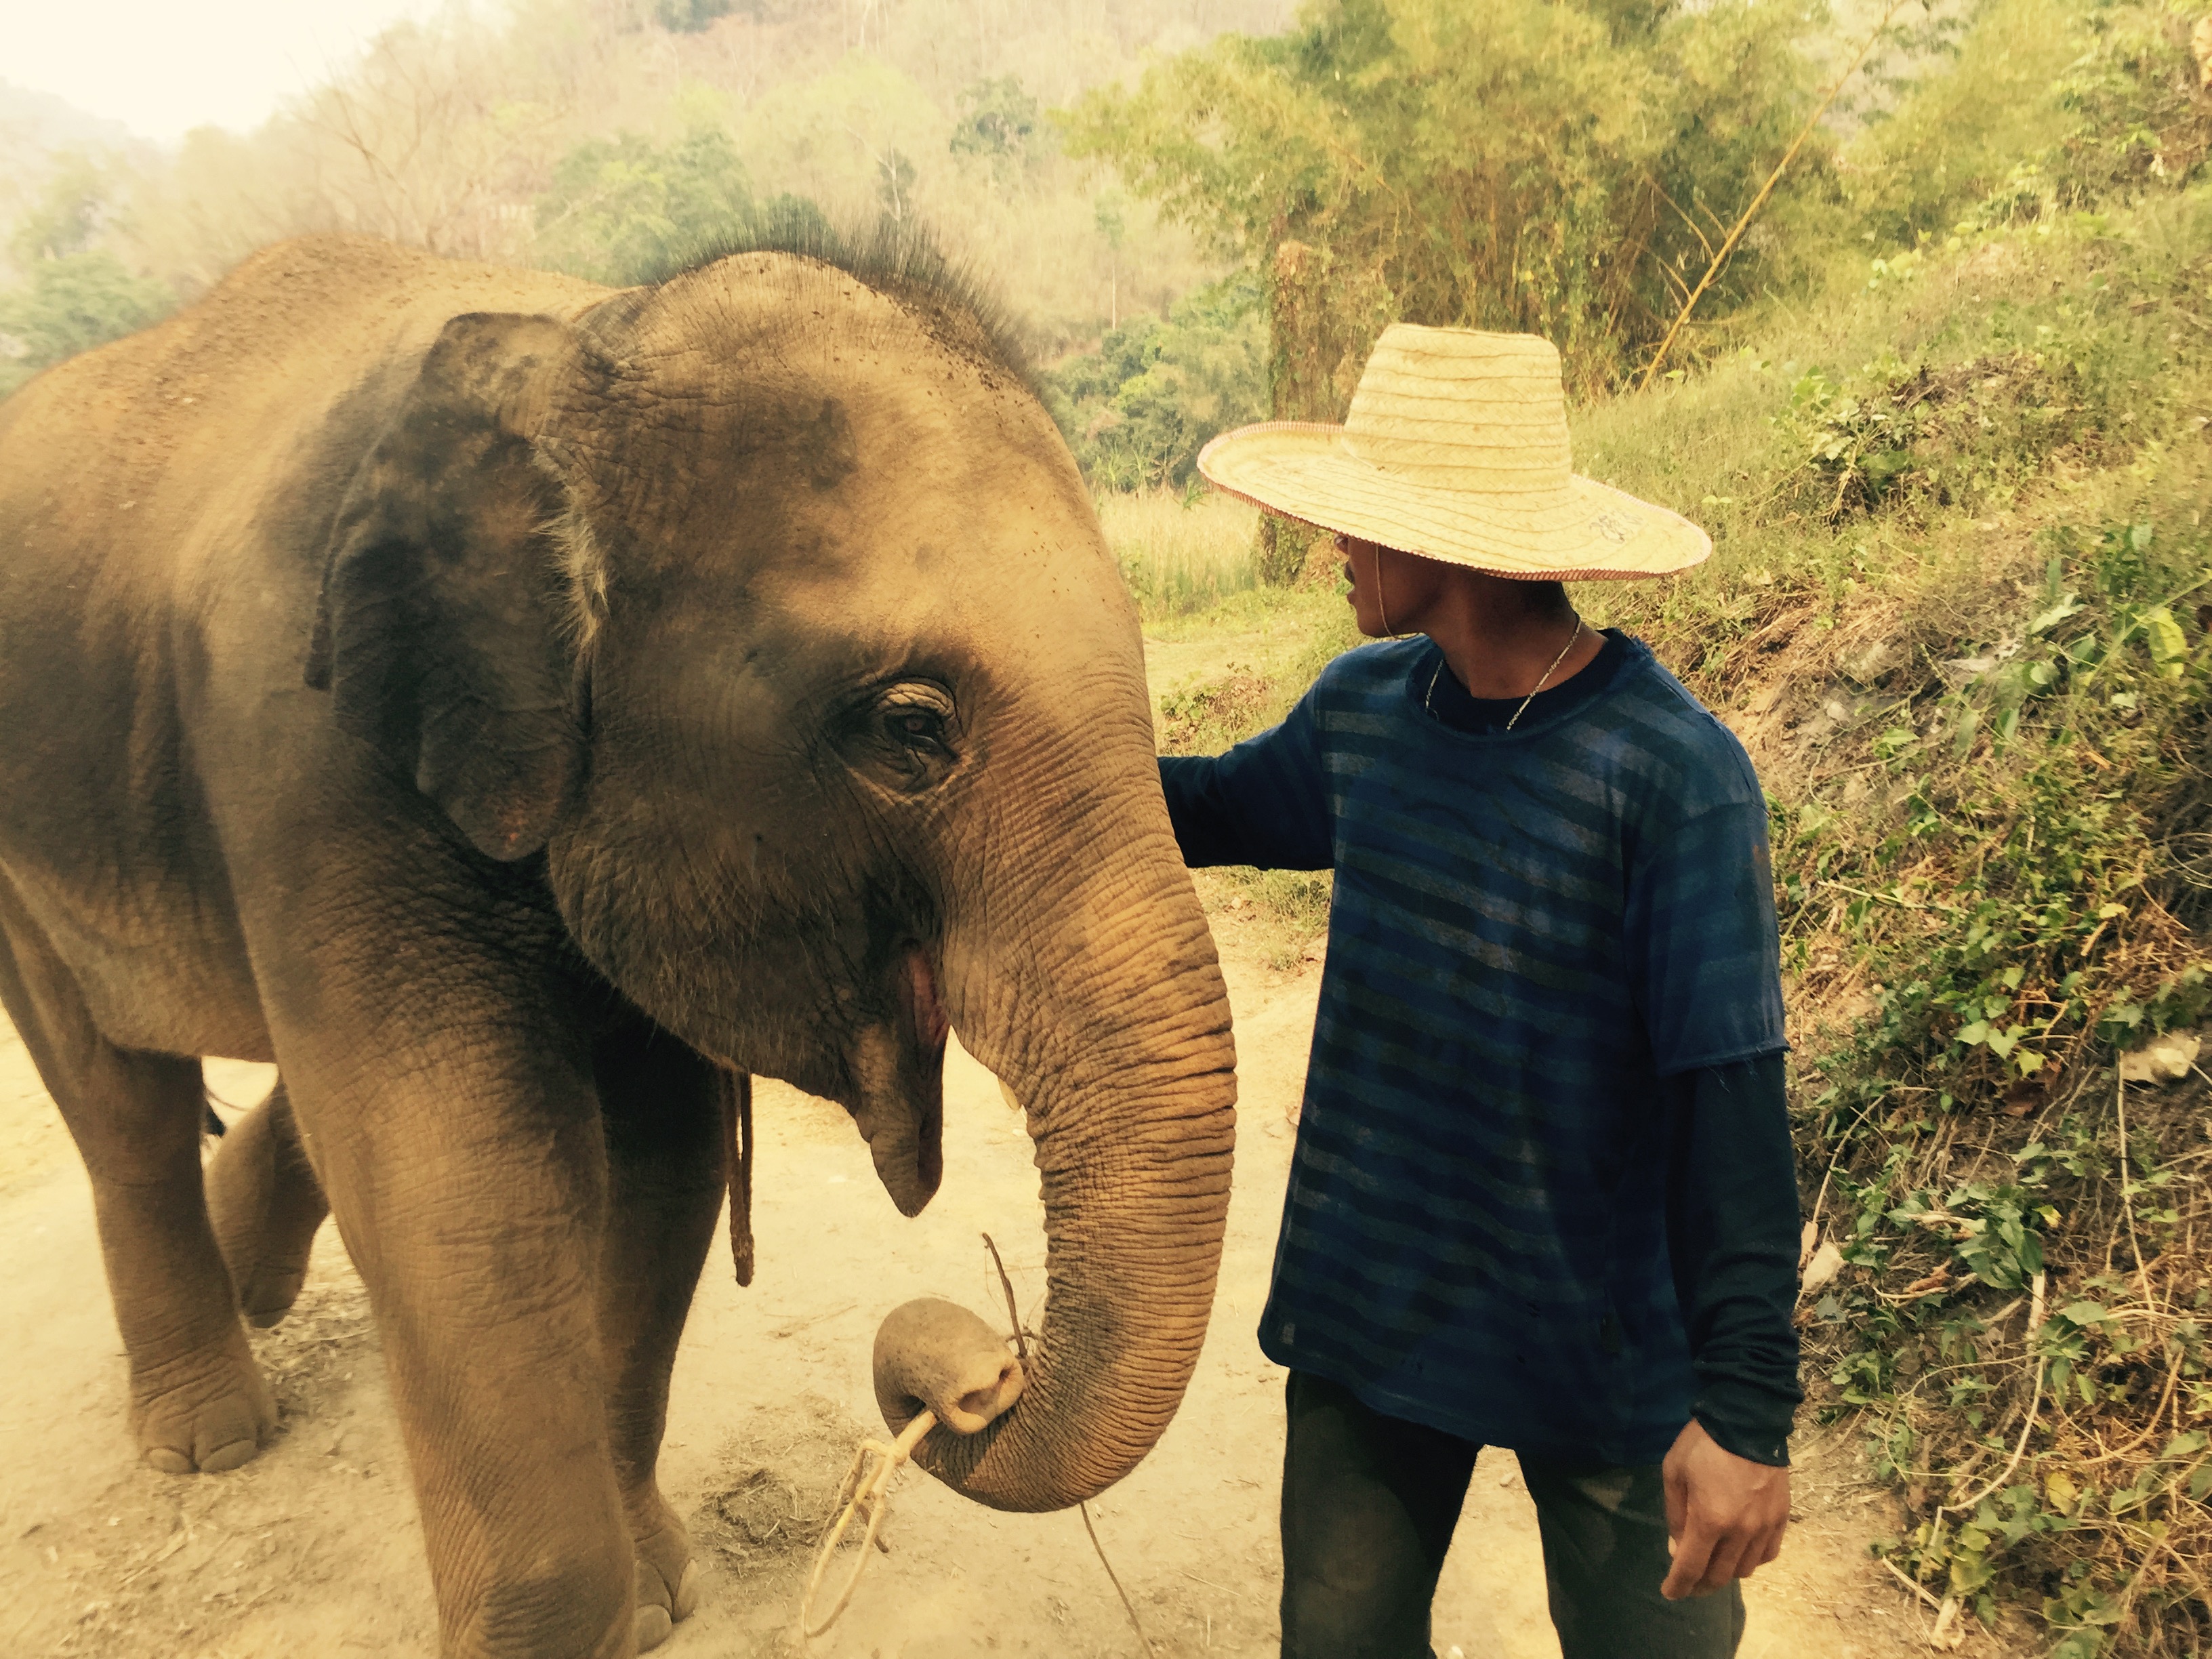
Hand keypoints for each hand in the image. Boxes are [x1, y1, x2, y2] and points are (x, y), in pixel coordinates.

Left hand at [1659, 1418, 1789, 1598]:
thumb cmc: (1702, 1443)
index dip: (1678, 1585)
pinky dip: (1752, 1560)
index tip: (1670, 1593)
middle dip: (1700, 1585)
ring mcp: (1765, 1526)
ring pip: (1746, 1569)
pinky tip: (1741, 1553)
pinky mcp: (1782, 1517)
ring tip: (1713, 1567)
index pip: (1692, 1568)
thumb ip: (1676, 1516)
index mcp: (1710, 1520)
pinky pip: (1768, 1554)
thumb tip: (1678, 1549)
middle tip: (1688, 1584)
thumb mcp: (1674, 1473)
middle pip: (1720, 1575)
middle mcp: (1741, 1531)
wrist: (1747, 1417)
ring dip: (1726, 1574)